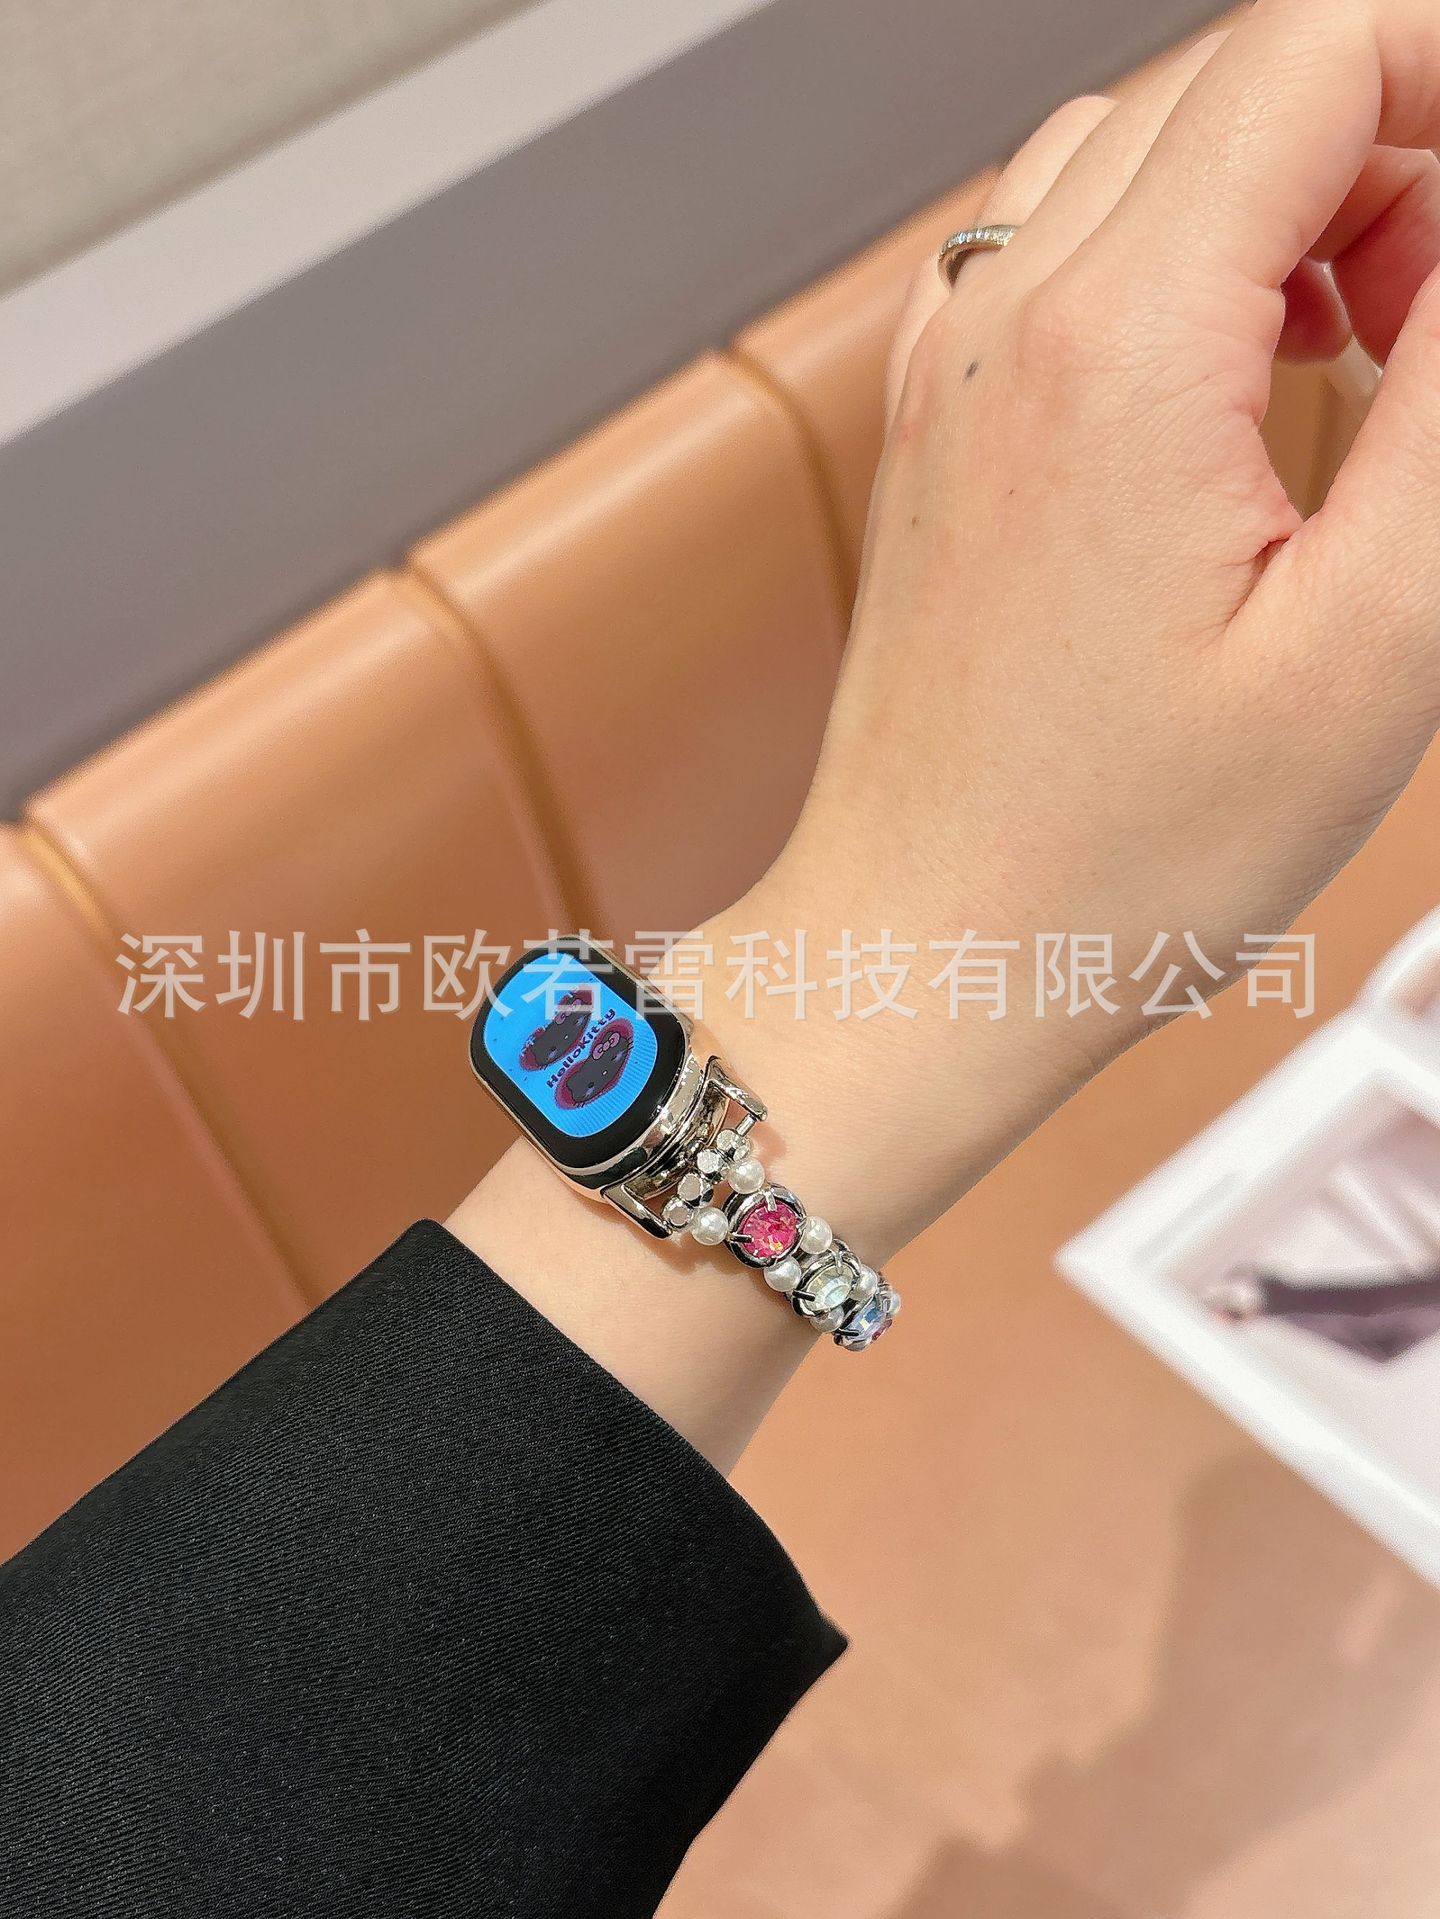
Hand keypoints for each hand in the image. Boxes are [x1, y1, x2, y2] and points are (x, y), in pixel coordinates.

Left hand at [743, 0, 1439, 1249]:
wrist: (922, 952)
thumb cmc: (1116, 858)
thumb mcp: (1373, 645)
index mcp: (1117, 347)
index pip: (1319, 52)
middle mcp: (1001, 322)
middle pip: (1235, 83)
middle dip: (1396, 148)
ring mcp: (946, 370)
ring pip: (1142, 152)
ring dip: (1285, 201)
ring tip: (1364, 355)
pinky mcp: (933, 430)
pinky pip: (1056, 250)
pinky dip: (1177, 261)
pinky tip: (1238, 389)